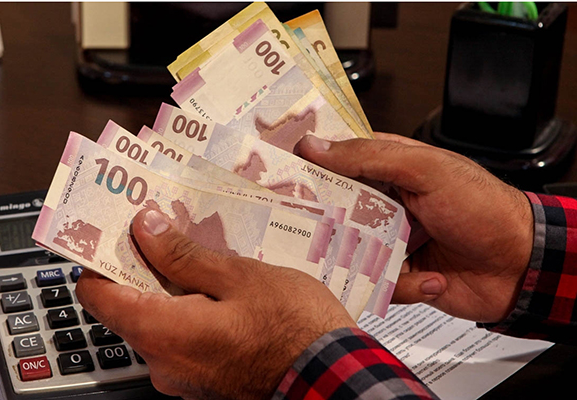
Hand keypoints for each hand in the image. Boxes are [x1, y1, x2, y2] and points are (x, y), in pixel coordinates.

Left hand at [76, 209, 355, 399]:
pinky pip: (180, 341)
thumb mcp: (240, 276)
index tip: (115, 230)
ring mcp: (183, 378)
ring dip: (168, 290)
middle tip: (166, 230)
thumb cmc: (294, 326)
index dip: (98, 259)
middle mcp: (163, 363)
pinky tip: (217, 290)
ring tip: (199, 255)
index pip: (98, 295)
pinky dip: (187, 313)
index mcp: (163, 334)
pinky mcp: (203, 382)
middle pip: (127, 307)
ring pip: (157, 323)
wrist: (334, 378)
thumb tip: (145, 229)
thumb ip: (184, 255)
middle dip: (141, 268)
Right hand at [294, 133, 533, 322]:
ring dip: (363, 260)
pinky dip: (404, 285)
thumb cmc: (481, 207)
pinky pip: (377, 284)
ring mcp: (390, 240)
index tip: (278, 170)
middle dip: (324, 220)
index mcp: (390, 168)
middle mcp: (384, 204)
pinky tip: (434, 277)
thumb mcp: (426, 169)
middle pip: (334, 209)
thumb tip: (316, 144)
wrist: (521, 265)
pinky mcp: (398, 275)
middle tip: (312, 225)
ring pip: (348, 250)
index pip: (338, 160)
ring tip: (389, 262)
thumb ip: (369, 157)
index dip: (309, 164)